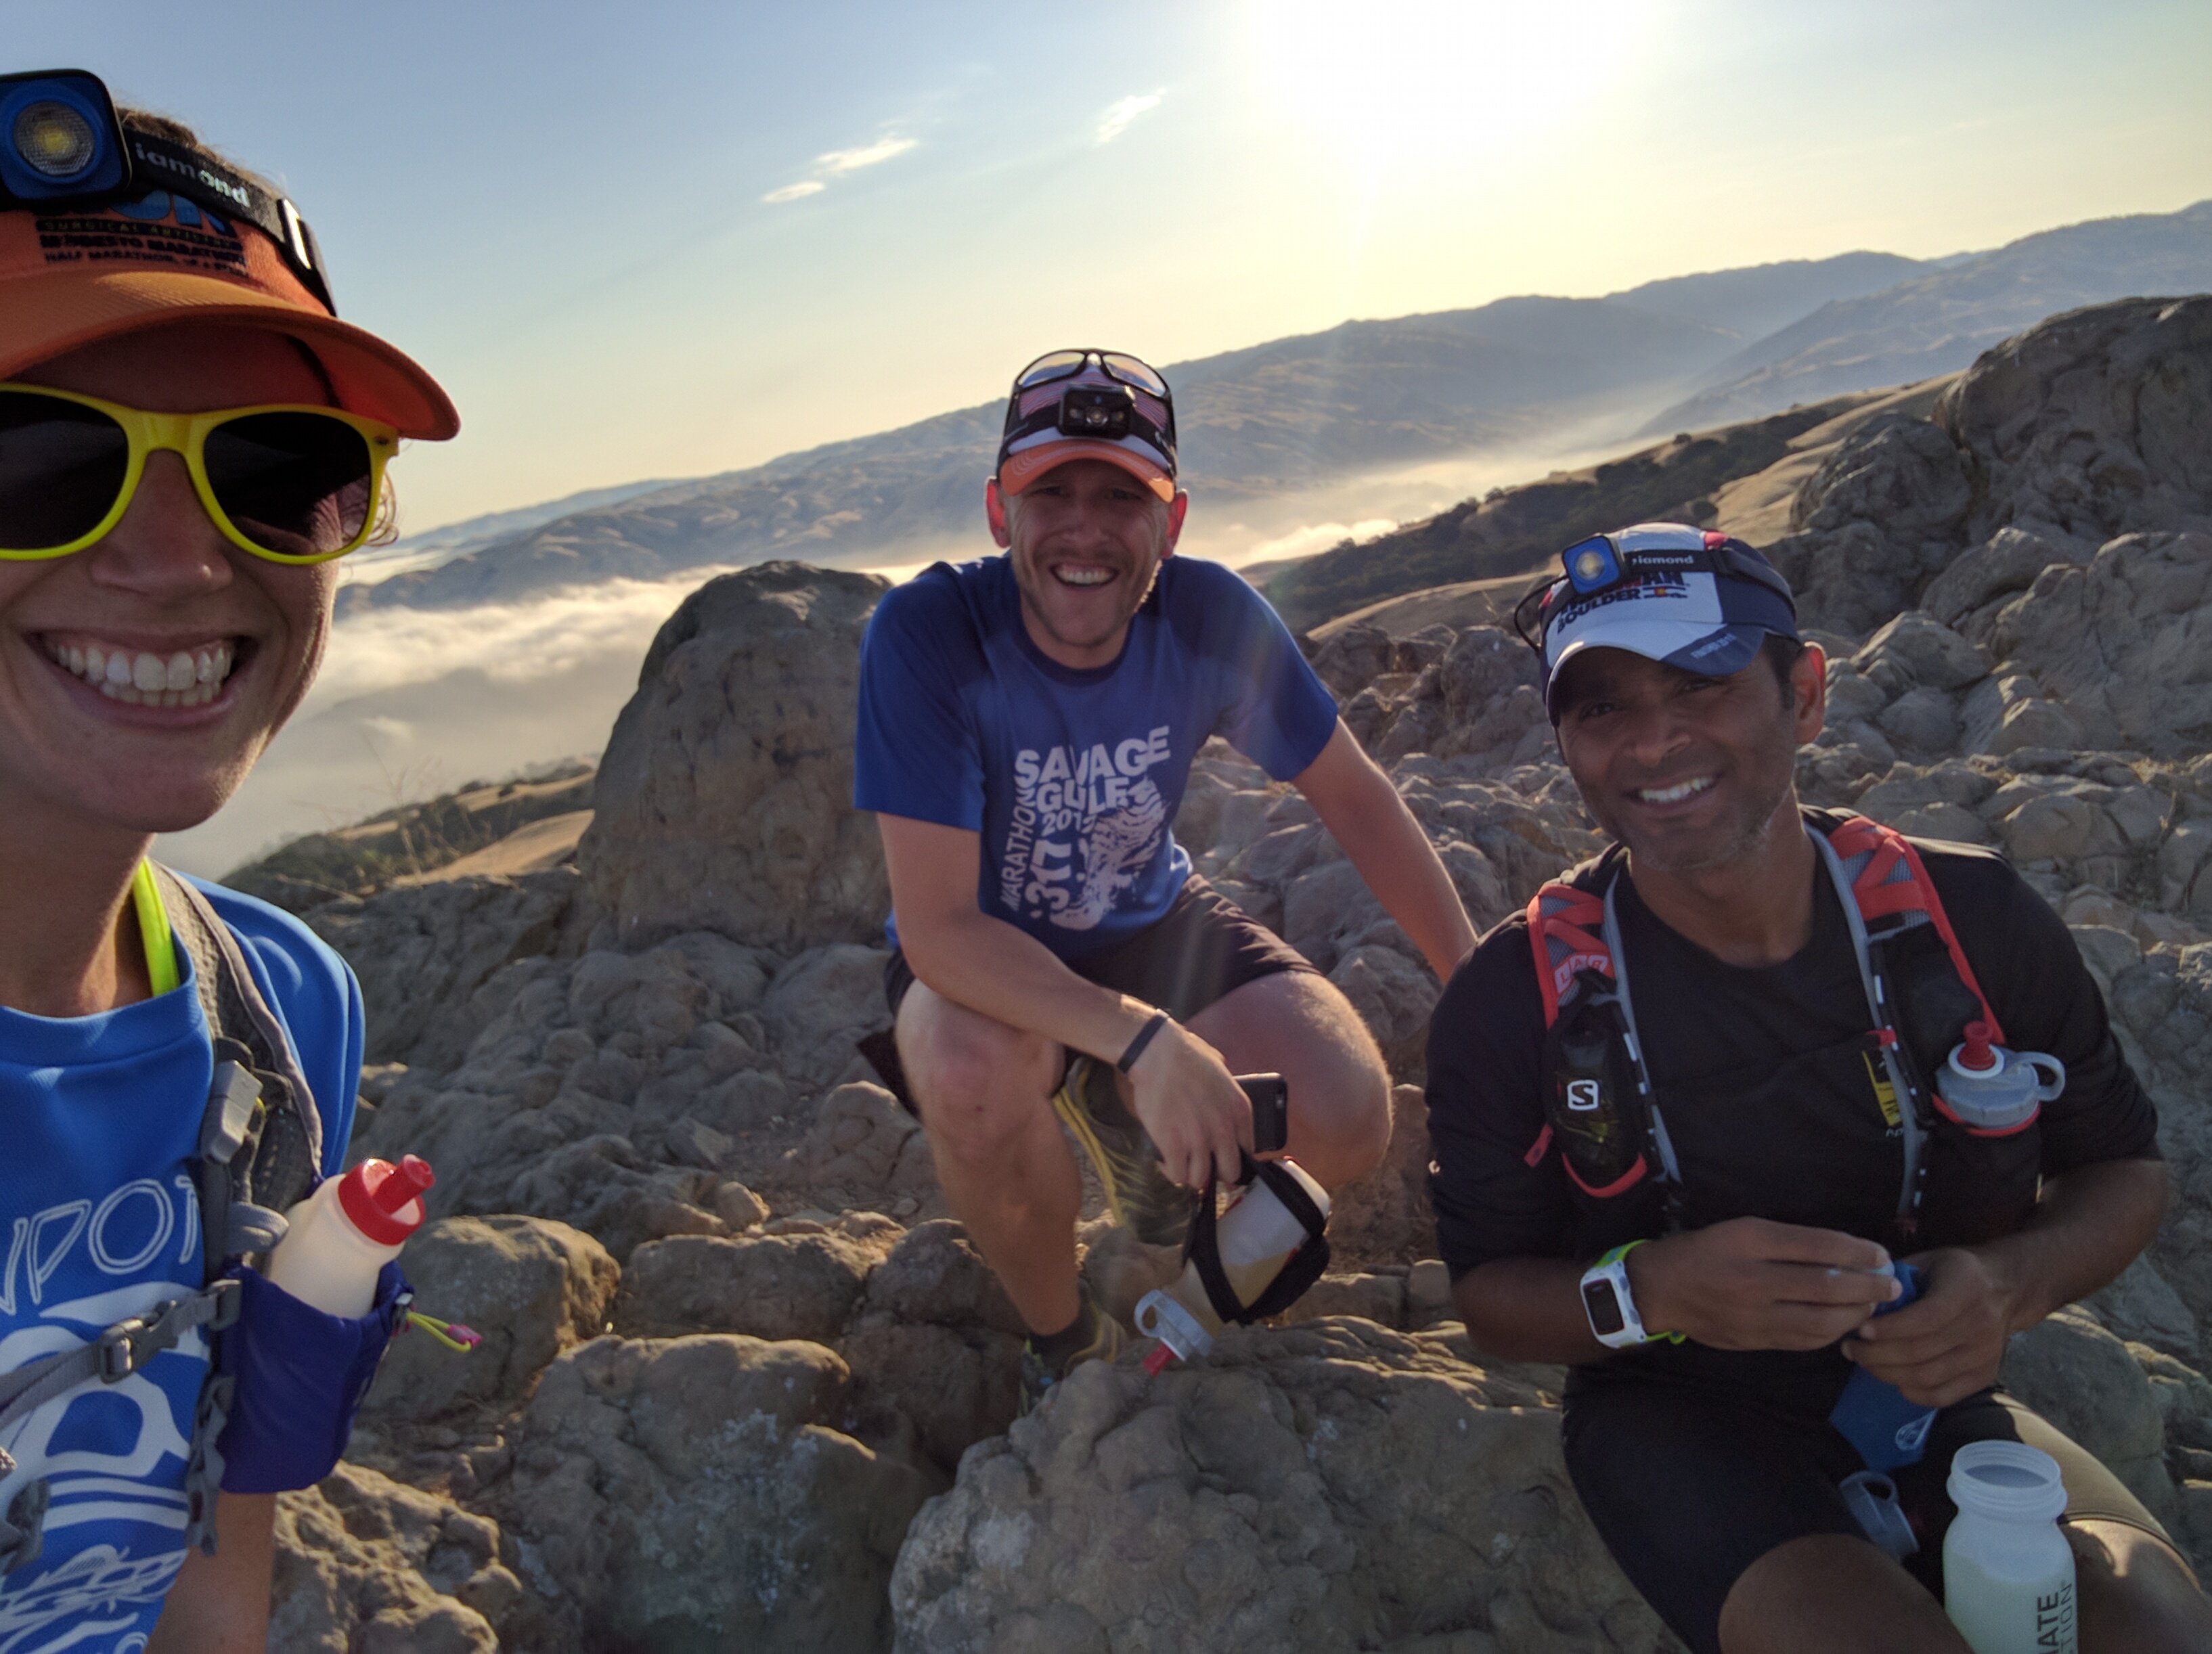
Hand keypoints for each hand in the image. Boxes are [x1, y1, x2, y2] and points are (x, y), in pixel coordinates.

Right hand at [1124, 1018, 1252, 1187]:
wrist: (1157, 1053)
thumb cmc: (1187, 1055)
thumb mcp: (1222, 1071)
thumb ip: (1227, 1093)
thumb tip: (1224, 1102)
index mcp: (1240, 1111)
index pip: (1248, 1151)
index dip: (1233, 1158)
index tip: (1222, 1159)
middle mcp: (1223, 1129)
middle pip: (1229, 1172)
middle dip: (1215, 1173)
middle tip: (1202, 1166)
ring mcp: (1198, 1139)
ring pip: (1200, 1179)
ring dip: (1189, 1173)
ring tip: (1179, 1161)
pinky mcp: (1172, 1145)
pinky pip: (1176, 1174)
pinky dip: (1170, 1171)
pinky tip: (1165, 1160)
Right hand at [1628, 1217, 1898, 1350]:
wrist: (1660, 1289)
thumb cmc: (1705, 1251)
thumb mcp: (1742, 1229)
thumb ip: (1789, 1241)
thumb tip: (1845, 1254)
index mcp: (1750, 1240)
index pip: (1818, 1246)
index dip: (1858, 1252)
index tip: (1882, 1255)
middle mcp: (1754, 1277)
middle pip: (1826, 1286)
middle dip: (1869, 1286)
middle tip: (1892, 1284)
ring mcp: (1754, 1314)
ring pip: (1822, 1321)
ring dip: (1857, 1314)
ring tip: (1873, 1306)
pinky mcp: (1755, 1341)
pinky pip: (1806, 1341)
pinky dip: (1833, 1333)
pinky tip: (1845, 1324)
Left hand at [1844, 1247, 2016, 1406]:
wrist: (2007, 1289)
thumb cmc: (1956, 1271)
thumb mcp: (1929, 1260)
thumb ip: (1897, 1278)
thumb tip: (1860, 1298)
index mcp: (1966, 1290)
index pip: (1924, 1319)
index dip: (1888, 1328)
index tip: (1859, 1329)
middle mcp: (1979, 1326)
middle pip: (1920, 1352)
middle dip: (1876, 1354)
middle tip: (1850, 1348)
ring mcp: (1984, 1356)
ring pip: (1927, 1377)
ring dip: (1887, 1373)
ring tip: (1864, 1361)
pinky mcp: (1984, 1377)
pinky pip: (1942, 1396)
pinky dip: (1912, 1393)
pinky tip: (1892, 1378)